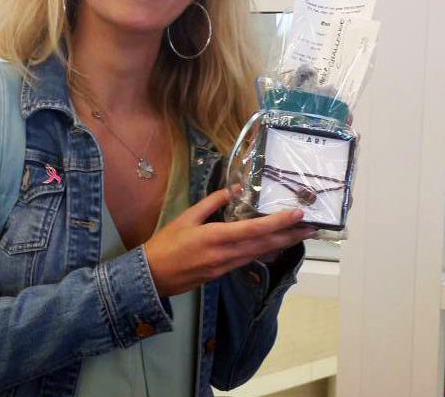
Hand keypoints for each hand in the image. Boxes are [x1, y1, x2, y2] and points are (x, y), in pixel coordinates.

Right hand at [144, 188, 314, 296]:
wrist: (153, 276)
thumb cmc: (167, 242)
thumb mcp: (187, 216)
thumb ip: (213, 202)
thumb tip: (237, 189)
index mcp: (216, 237)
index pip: (254, 229)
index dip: (278, 222)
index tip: (297, 214)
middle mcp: (226, 254)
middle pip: (265, 245)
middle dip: (290, 235)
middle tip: (312, 226)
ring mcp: (226, 266)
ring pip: (259, 254)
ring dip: (281, 244)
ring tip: (299, 234)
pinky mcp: (223, 273)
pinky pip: (249, 259)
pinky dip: (264, 251)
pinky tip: (273, 245)